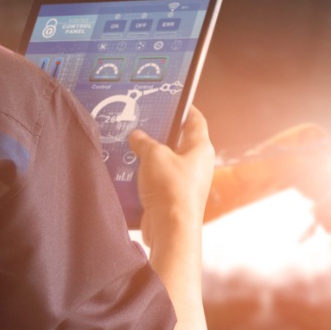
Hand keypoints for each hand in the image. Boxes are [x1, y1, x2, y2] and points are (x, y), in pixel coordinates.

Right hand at [128, 106, 214, 248]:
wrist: (171, 230)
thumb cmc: (170, 189)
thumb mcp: (154, 155)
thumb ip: (144, 141)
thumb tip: (137, 136)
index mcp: (200, 148)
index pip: (195, 120)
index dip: (185, 108)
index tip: (174, 99)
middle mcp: (197, 164)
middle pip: (180, 140)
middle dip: (161, 132)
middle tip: (142, 123)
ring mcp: (187, 181)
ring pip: (168, 161)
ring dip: (150, 155)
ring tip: (130, 146)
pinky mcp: (174, 196)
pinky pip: (160, 179)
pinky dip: (147, 174)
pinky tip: (130, 171)